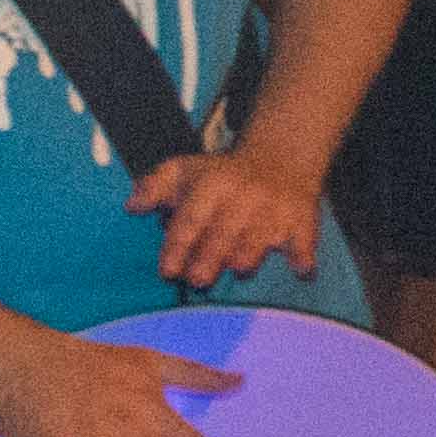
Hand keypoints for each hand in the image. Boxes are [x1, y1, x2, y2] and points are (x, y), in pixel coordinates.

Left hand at [133, 132, 329, 287]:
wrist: (282, 157)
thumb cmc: (224, 173)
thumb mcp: (184, 168)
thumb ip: (153, 186)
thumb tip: (132, 207)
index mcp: (213, 184)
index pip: (191, 220)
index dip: (177, 248)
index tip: (168, 271)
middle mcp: (244, 198)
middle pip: (221, 241)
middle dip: (206, 266)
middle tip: (198, 280)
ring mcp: (275, 212)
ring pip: (255, 250)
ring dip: (242, 265)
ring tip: (235, 266)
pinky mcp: (303, 221)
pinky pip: (303, 247)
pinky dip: (303, 262)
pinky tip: (301, 271)